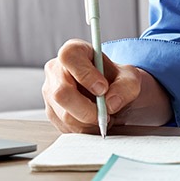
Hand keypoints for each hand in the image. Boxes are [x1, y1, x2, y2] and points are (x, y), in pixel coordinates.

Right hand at [42, 39, 171, 132]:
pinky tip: (95, 122)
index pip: (70, 58)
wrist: (112, 93)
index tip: (103, 88)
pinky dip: (84, 129)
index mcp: (73, 51)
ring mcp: (50, 92)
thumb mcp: (129, 78)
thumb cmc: (116, 79)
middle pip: (61, 93)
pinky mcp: (52, 112)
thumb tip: (111, 102)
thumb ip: (125, 87)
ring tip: (104, 117)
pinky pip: (65, 127)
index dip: (85, 74)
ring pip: (64, 114)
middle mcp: (56, 70)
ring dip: (88, 122)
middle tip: (106, 113)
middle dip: (87, 109)